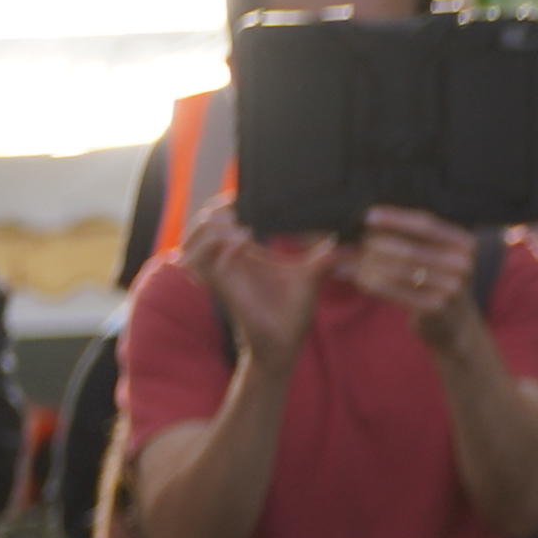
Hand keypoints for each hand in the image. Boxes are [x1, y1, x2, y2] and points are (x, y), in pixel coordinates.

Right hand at [197, 203, 320, 362]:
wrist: (286, 343)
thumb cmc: (292, 310)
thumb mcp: (311, 272)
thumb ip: (325, 251)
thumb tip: (348, 235)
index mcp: (241, 254)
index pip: (215, 223)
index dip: (220, 205)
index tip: (242, 195)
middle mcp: (226, 263)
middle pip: (193, 230)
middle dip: (208, 214)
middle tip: (233, 207)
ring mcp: (222, 277)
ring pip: (189, 245)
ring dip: (209, 229)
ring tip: (236, 223)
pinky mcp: (225, 290)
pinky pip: (205, 264)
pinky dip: (219, 248)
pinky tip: (244, 241)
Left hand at [340, 208, 484, 348]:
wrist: (455, 324)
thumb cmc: (437, 282)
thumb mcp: (436, 256)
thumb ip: (411, 238)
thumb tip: (370, 221)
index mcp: (465, 243)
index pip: (425, 224)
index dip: (395, 219)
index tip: (369, 216)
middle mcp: (462, 263)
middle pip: (409, 248)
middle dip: (377, 245)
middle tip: (355, 244)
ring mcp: (452, 287)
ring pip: (399, 270)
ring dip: (370, 265)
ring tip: (349, 262)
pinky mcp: (436, 308)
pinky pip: (396, 292)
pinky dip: (373, 284)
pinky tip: (358, 279)